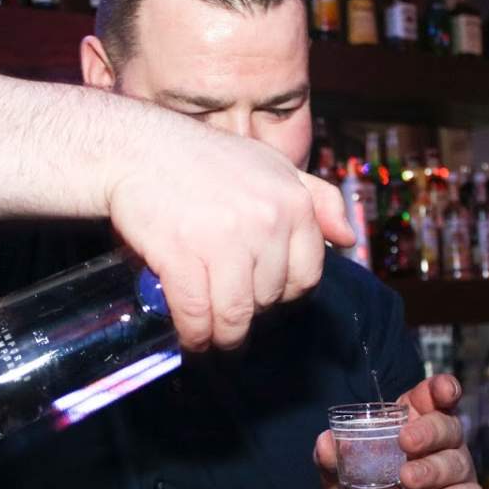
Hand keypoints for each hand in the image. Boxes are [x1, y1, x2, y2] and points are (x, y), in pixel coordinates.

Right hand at [107, 127, 354, 351]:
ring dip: (223, 336)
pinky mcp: (181, 253)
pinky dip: (195, 335)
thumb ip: (317, 198)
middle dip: (249, 311)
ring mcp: (223, 239)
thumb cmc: (205, 160)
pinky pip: (197, 313)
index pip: (306, 277)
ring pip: (236, 314)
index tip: (261, 297)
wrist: (140, 149)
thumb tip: (349, 239)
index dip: (282, 294)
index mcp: (292, 202)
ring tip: (212, 338)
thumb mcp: (272, 165)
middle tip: (228, 308)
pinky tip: (191, 338)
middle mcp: (265, 221)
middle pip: (269, 299)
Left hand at [313, 374, 484, 488]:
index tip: (442, 390)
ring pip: (458, 462)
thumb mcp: (338, 475)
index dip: (443, 389)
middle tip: (406, 442)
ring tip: (407, 480)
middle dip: (429, 431)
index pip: (435, 396)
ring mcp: (456, 471)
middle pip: (448, 425)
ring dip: (433, 469)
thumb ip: (331, 459)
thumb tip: (324, 442)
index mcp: (414, 421)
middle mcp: (442, 442)